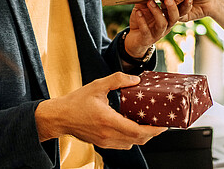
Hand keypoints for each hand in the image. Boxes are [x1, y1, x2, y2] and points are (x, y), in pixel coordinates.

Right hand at [35, 73, 166, 147]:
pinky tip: (133, 126)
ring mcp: (105, 142)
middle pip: (138, 140)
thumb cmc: (76, 101)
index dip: (154, 130)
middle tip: (161, 123)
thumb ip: (117, 80)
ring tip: (149, 123)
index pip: (137, 131)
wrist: (59, 117)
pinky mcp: (102, 144)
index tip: (164, 124)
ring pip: (131, 144)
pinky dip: (132, 138)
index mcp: (108, 121)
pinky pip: (123, 144)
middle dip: (152, 133)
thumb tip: (136, 79)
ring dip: (143, 136)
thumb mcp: (97, 85)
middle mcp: (108, 135)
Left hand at [123, 0, 188, 57]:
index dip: (186, 4)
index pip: (181, 11)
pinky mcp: (146, 39)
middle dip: (172, 7)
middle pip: (175, 17)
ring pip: (162, 24)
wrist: (133, 41)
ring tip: (150, 2)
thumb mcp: (145, 8)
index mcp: (168, 18)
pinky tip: (138, 12)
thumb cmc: (141, 22)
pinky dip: (142, 20)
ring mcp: (157, 33)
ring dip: (156, 12)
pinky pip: (146, 30)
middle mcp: (166, 26)